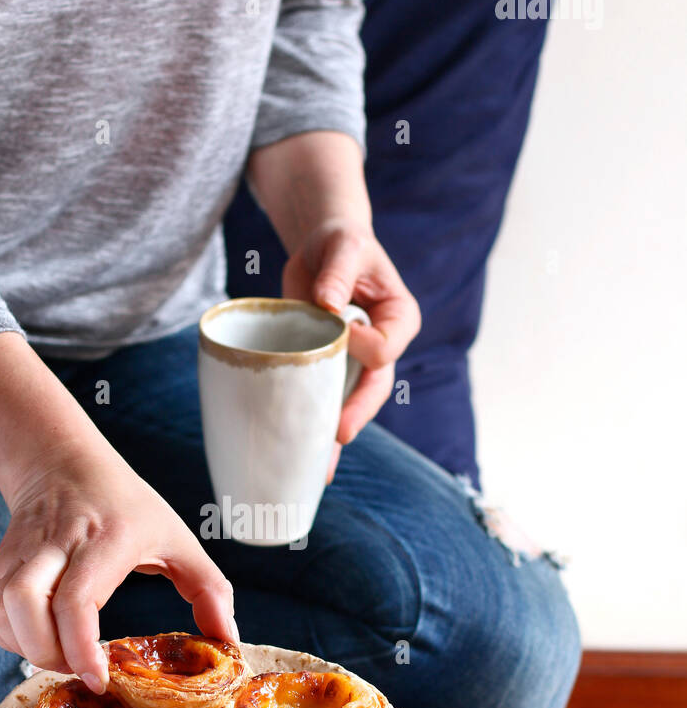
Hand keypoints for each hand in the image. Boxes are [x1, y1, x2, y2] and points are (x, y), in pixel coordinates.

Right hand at [0, 444, 236, 692]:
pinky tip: (39, 640)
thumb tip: (228, 641)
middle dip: (47, 653)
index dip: (80, 646)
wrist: (62, 462)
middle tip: (81, 669)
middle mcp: (58, 543)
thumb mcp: (178, 537)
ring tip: (62, 656)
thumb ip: (210, 589)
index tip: (99, 677)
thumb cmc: (126, 506)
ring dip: (25, 647)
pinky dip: (8, 637)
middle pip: (23, 603)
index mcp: (107, 538)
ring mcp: (22, 552)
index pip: (76, 597)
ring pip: (0, 608)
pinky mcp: (0, 562)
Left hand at [283, 219, 420, 480]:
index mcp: (399, 318)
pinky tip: (309, 459)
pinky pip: (328, 403)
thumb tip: (327, 301)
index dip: (364, 345)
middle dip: (357, 411)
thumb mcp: (343, 245)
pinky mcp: (330, 368)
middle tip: (339, 432)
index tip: (341, 326)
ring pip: (352, 404)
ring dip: (335, 434)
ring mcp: (356, 363)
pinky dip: (317, 429)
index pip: (386, 346)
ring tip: (319, 466)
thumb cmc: (340, 242)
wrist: (321, 250)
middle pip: (375, 387)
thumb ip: (339, 269)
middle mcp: (383, 346)